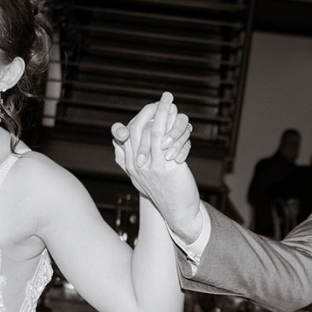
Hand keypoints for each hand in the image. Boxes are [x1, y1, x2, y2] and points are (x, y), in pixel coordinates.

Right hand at [111, 92, 202, 241]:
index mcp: (131, 166)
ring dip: (164, 111)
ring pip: (155, 131)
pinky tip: (182, 119)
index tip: (150, 109)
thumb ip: (136, 162)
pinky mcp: (168, 169)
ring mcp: (152, 167)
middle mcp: (138, 166)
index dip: (139, 118)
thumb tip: (128, 145)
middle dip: (151, 109)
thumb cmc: (164, 193)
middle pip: (139, 129)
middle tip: (164, 97)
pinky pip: (170, 142)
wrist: (177, 213)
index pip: (128, 136)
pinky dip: (176, 127)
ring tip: (172, 100)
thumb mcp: (143, 179)